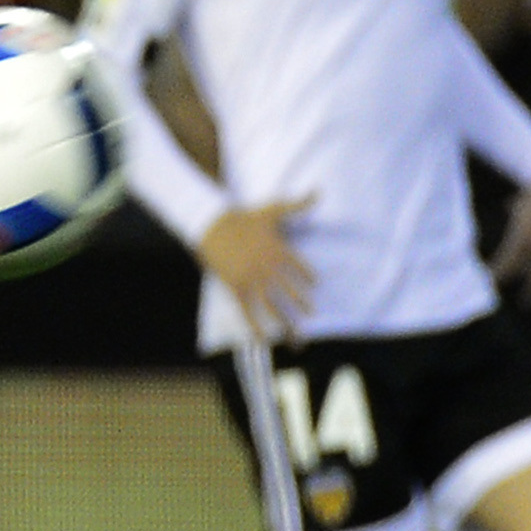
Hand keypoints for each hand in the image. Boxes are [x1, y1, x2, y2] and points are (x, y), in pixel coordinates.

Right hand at [199, 196, 317, 341]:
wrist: (212, 223)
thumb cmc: (242, 216)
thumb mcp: (273, 209)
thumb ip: (298, 204)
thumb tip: (319, 191)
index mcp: (280, 251)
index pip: (301, 269)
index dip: (309, 278)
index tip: (314, 286)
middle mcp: (270, 269)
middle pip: (291, 293)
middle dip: (302, 307)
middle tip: (311, 317)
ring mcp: (253, 280)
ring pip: (274, 307)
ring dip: (286, 325)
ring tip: (296, 339)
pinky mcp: (236, 287)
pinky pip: (248, 312)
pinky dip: (255, 327)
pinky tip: (262, 340)